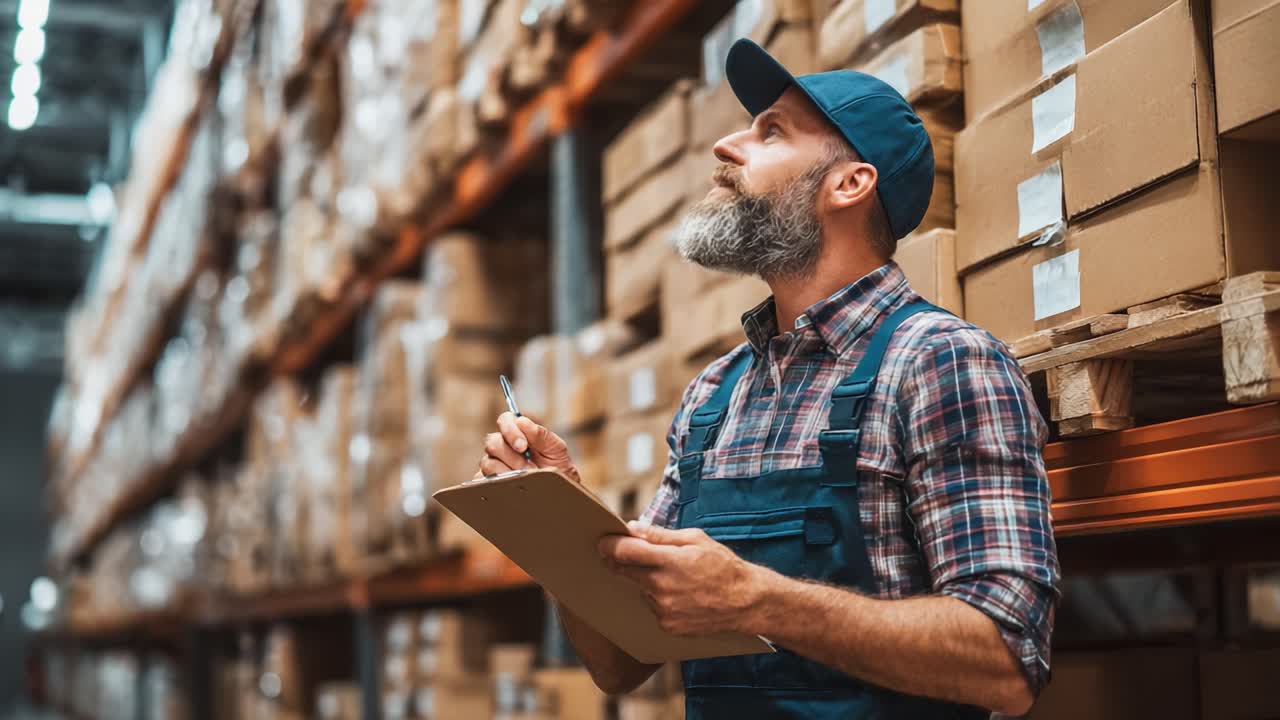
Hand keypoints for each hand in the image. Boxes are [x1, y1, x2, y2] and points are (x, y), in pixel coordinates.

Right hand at [476, 412, 579, 481]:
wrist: (558, 495)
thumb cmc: (558, 469)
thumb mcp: (556, 450)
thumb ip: (541, 434)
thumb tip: (522, 421)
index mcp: (518, 433)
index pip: (505, 420)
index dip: (510, 431)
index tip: (523, 446)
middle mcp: (502, 447)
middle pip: (492, 442)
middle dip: (512, 457)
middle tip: (529, 468)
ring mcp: (494, 465)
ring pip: (488, 463)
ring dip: (509, 472)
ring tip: (526, 480)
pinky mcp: (489, 483)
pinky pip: (484, 481)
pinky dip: (500, 484)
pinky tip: (513, 488)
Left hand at [599, 521, 767, 635]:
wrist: (746, 602)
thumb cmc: (722, 566)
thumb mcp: (695, 540)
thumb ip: (660, 536)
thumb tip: (632, 528)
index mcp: (669, 561)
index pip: (625, 552)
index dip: (609, 545)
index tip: (601, 542)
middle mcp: (662, 587)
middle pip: (625, 572)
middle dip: (620, 561)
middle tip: (622, 554)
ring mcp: (663, 609)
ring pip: (641, 590)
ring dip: (646, 582)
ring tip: (673, 578)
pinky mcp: (667, 626)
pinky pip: (653, 608)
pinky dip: (659, 599)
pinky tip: (679, 595)